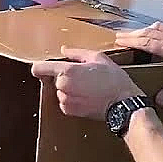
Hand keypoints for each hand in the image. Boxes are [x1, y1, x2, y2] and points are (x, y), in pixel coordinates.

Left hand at [30, 48, 146, 121]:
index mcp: (67, 71)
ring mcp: (65, 100)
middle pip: (53, 79)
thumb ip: (77, 53)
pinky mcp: (69, 111)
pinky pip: (64, 102)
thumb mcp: (98, 59)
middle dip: (64, 78)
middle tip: (83, 78)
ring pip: (60, 91)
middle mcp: (63, 86)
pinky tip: (87, 97)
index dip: (39, 67)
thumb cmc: (113, 80)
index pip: (39, 68)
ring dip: (69, 89)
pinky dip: (72, 100)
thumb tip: (63, 50)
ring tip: (88, 88)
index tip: (44, 67)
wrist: (123, 104)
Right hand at [114, 22, 162, 104]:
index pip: (148, 43)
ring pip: (157, 29)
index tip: (117, 40)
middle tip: (117, 36)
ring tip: (131, 34)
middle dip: (132, 34)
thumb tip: (157, 100)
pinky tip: (154, 32)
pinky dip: (154, 29)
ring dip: (142, 30)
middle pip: (149, 33)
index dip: (132, 41)